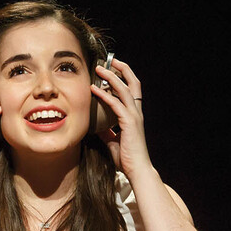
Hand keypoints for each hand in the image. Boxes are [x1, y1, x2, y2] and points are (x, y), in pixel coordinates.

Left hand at [92, 58, 151, 178]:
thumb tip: (97, 127)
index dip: (123, 77)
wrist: (137, 170)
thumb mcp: (113, 142)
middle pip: (132, 82)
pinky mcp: (129, 123)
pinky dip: (104, 95)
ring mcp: (134, 116)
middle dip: (122, 69)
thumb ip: (107, 132)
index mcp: (134, 115)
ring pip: (124, 89)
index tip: (112, 69)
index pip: (131, 89)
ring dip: (111, 77)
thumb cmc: (127, 158)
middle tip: (109, 60)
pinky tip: (93, 89)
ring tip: (99, 69)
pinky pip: (116, 104)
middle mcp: (136, 112)